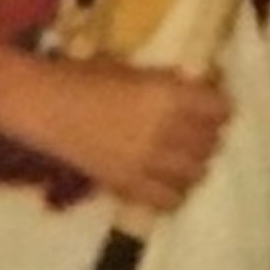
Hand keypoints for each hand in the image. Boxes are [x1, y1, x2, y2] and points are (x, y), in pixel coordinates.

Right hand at [35, 56, 228, 210]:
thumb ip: (168, 83)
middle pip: (211, 142)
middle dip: (211, 135)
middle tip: (203, 129)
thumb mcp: (135, 70)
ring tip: (188, 155)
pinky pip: (168, 200)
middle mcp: (165, 131)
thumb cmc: (87, 76)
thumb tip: (197, 87)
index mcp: (168, 95)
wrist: (48, 108)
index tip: (215, 104)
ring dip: (197, 163)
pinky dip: (176, 192)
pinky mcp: (128, 186)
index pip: (219, 108)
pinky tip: (170, 181)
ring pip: (196, 173)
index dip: (221, 106)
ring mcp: (147, 163)